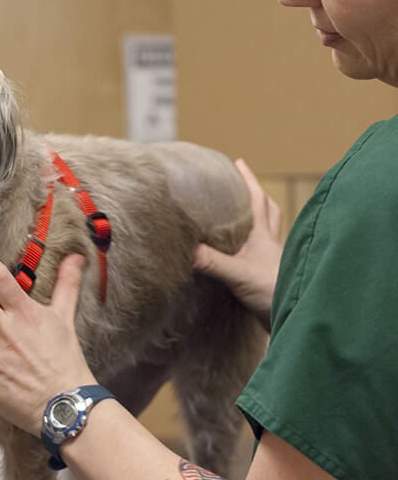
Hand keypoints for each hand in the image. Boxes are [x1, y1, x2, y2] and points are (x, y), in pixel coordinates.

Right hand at [193, 159, 281, 330]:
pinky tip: (247, 251)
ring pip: (270, 230)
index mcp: (263, 235)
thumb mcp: (237, 274)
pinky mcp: (272, 275)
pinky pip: (265, 251)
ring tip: (246, 212)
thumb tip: (185, 249)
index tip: (238, 163)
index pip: (257, 199)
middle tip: (243, 184)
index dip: (247, 180)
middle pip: (268, 210)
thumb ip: (211, 261)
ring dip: (260, 217)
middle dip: (256, 194)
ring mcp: (274, 259)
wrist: (294, 316)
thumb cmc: (272, 292)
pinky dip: (257, 244)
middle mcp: (271, 243)